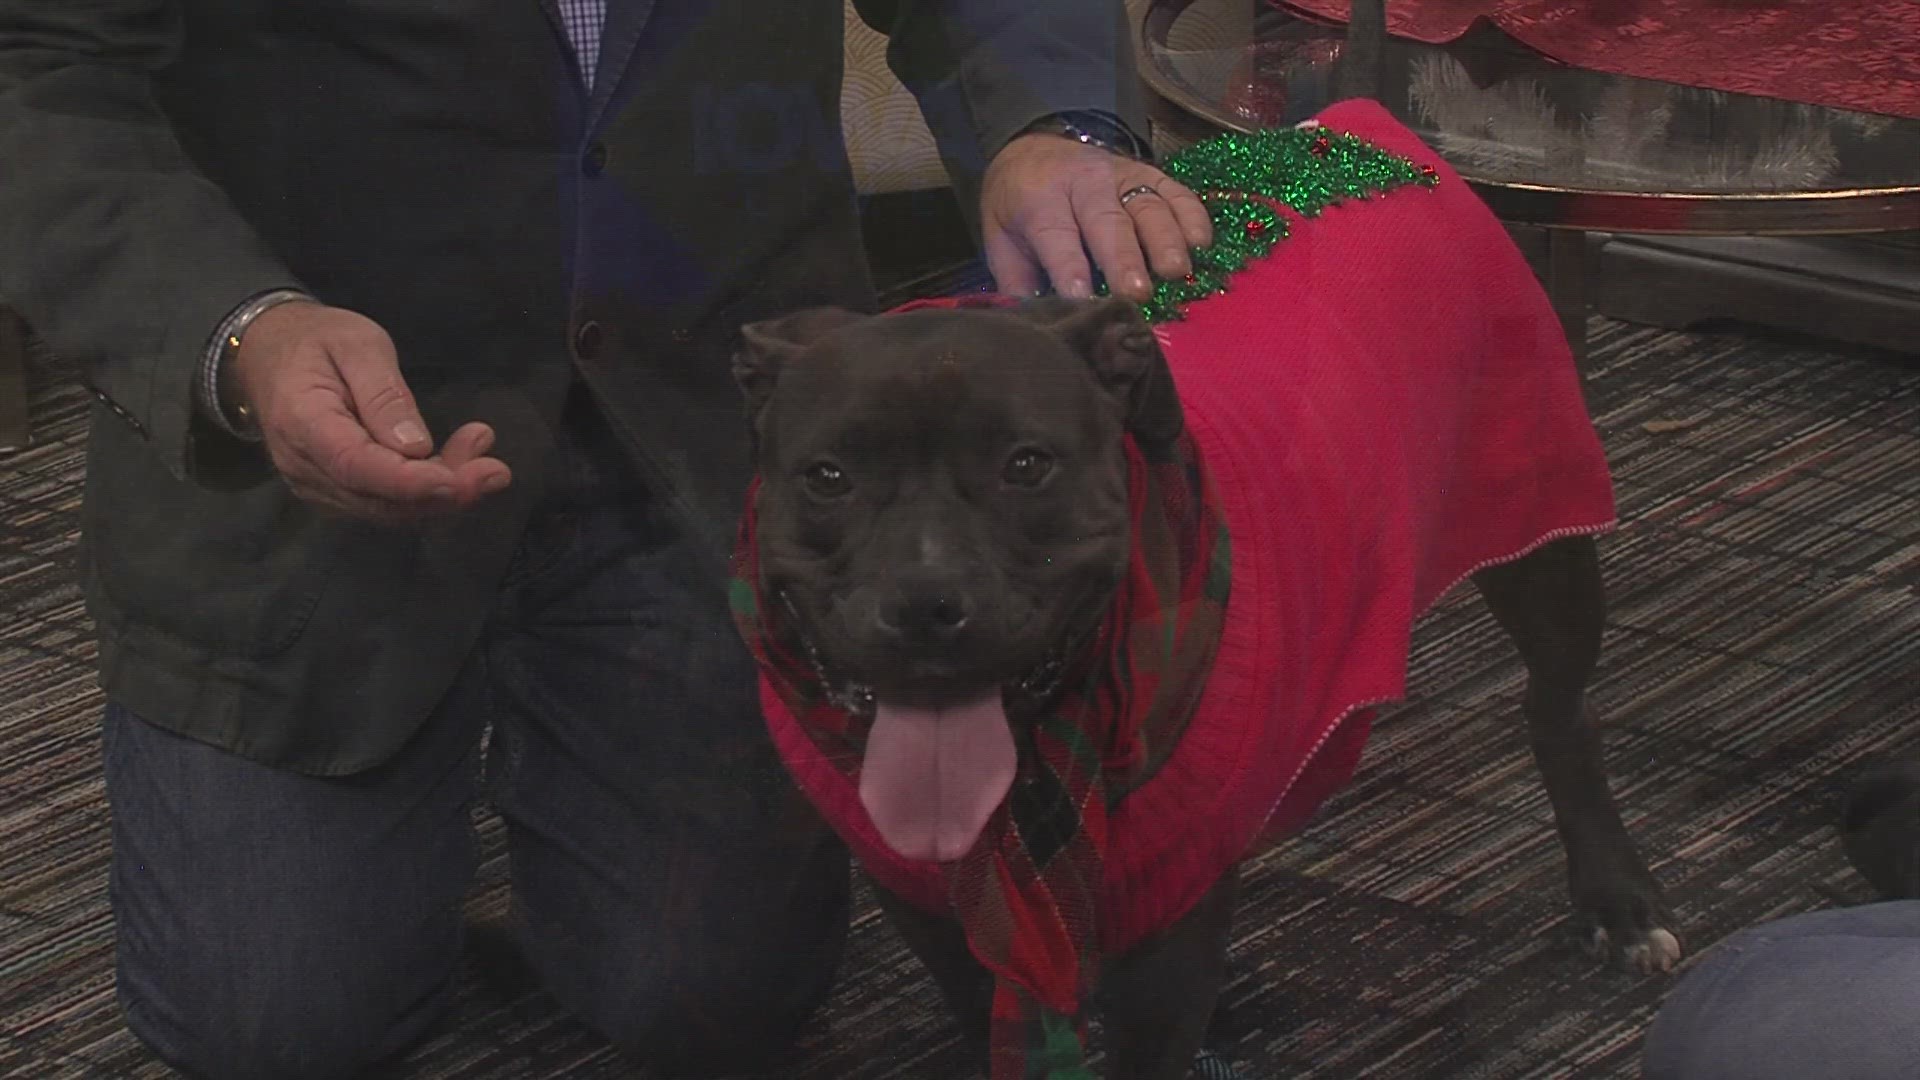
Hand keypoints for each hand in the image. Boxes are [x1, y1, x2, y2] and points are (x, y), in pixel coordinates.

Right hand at [228, 302, 509, 519]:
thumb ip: (385, 395)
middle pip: (380, 500)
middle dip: (445, 492)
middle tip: (496, 469)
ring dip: (443, 493)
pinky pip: (384, 506)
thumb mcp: (357, 345)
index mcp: (303, 424)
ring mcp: (317, 487)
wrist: (269, 354)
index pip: (358, 467)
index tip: (460, 480)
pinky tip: (458, 466)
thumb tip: (417, 449)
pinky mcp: (334, 493)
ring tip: (484, 455)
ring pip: (388, 510)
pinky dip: (426, 494)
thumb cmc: (317, 340)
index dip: (411, 483)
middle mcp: (305, 468)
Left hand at [979, 132, 1212, 302]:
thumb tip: (1037, 324)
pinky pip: (1177, 191)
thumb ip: (1017, 280)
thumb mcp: (1000, 238)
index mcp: (1040, 199)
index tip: (1083, 297)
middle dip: (1125, 259)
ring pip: (1148, 205)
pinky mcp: (1150, 173)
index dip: (1070, 268)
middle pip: (1109, 222)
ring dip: (1166, 240)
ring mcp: (1122, 175)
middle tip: (1138, 294)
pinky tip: (1201, 244)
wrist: (1035, 147)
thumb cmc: (1020, 205)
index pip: (1056, 236)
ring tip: (1177, 273)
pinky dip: (1192, 216)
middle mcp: (1085, 183)